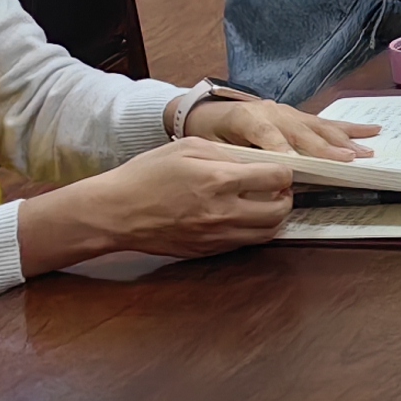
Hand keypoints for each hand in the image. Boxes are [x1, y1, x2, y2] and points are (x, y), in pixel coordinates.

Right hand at [21, 135, 295, 273]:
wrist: (114, 213)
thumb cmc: (146, 174)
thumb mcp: (187, 148)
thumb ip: (227, 153)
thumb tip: (257, 160)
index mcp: (219, 180)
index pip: (277, 178)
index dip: (285, 171)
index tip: (279, 168)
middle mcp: (223, 213)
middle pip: (280, 211)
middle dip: (286, 197)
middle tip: (276, 188)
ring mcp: (216, 237)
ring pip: (268, 233)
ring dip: (274, 218)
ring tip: (263, 203)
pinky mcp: (207, 252)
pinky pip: (244, 244)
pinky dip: (252, 231)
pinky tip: (241, 216)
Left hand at [186, 96, 376, 162]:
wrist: (209, 112)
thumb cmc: (211, 134)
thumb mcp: (213, 148)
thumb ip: (237, 160)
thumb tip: (261, 179)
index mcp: (248, 118)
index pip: (269, 136)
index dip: (282, 150)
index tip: (295, 166)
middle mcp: (273, 112)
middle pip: (302, 131)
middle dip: (325, 147)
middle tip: (346, 159)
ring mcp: (290, 112)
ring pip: (320, 127)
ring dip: (344, 141)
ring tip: (365, 151)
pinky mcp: (300, 116)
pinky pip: (327, 123)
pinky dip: (350, 128)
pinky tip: (372, 130)